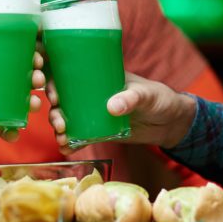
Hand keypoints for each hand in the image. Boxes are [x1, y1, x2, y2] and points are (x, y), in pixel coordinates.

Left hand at [0, 48, 44, 156]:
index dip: (31, 54)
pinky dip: (16, 131)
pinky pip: (13, 128)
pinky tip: (13, 132)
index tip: (37, 54)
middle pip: (26, 78)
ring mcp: (0, 107)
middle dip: (38, 77)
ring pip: (25, 102)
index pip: (15, 57)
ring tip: (33, 103)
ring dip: (34, 102)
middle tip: (38, 78)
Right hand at [47, 72, 196, 153]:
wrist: (170, 123)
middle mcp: (91, 93)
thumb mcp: (147, 94)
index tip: (52, 93)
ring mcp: (93, 113)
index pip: (69, 73)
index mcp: (99, 75)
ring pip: (67, 117)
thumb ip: (131, 98)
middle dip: (55, 110)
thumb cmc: (159, 98)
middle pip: (62, 98)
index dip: (54, 80)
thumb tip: (111, 107)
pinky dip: (70, 142)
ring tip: (62, 138)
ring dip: (59, 127)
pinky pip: (79, 136)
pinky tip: (66, 148)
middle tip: (60, 123)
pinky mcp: (98, 131)